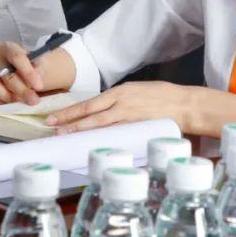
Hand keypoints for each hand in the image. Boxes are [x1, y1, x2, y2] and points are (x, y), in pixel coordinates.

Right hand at [0, 42, 75, 106]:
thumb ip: (39, 70)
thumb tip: (37, 78)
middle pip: (8, 76)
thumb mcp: (40, 65)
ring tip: (22, 101)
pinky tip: (11, 103)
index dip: (28, 73)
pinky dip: (1, 103)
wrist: (25, 75)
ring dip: (11, 98)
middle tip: (34, 101)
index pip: (17, 58)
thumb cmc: (33, 68)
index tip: (39, 86)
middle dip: (23, 90)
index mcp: (8, 48)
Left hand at [44, 81, 189, 134]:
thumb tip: (102, 111)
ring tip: (63, 135)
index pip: (88, 103)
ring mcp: (129, 115)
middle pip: (88, 112)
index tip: (54, 117)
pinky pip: (116, 134)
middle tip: (50, 127)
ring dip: (80, 130)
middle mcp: (120, 102)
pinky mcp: (138, 126)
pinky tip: (91, 144)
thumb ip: (118, 101)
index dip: (70, 111)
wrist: (185, 104)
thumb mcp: (136, 92)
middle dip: (68, 120)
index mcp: (119, 92)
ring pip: (99, 124)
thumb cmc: (162, 97)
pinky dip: (102, 139)